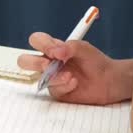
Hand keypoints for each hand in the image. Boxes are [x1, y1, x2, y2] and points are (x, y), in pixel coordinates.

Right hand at [17, 33, 132, 104]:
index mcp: (53, 48)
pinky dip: (64, 85)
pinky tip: (75, 83)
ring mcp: (52, 78)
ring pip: (39, 78)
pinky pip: (52, 90)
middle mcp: (49, 62)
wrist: (108, 80)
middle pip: (24, 61)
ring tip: (71, 76)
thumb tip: (55, 52)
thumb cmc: (95, 61)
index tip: (56, 50)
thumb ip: (69, 46)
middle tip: (48, 65)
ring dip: (54, 77)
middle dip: (34, 63)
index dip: (42, 44)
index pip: (36, 41)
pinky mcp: (57, 91)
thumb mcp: (83, 48)